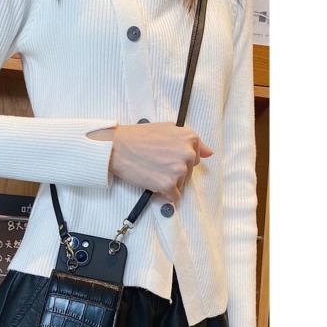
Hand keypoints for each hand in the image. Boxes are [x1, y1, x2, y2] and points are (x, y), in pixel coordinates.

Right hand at [86, 122, 212, 201]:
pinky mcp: (168, 185)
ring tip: (152, 172)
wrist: (118, 148)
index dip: (179, 160)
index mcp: (190, 138)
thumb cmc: (138, 137)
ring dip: (169, 183)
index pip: (195, 158)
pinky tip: (153, 183)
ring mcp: (179, 170)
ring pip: (181, 185)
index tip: (166, 159)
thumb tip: (209, 153)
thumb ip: (190, 140)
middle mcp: (188, 154)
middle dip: (174, 172)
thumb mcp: (167, 129)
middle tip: (156, 165)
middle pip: (188, 173)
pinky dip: (164, 194)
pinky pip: (173, 197)